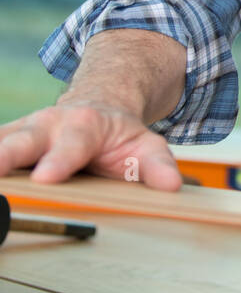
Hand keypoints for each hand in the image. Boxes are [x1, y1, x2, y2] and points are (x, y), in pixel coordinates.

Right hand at [0, 99, 182, 189]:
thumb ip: (157, 166)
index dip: (58, 161)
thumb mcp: (145, 146)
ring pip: (2, 140)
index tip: (45, 179)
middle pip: (24, 139)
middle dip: (6, 155)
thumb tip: (171, 185)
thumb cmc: (119, 135)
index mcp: (85, 125)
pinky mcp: (9, 140)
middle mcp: (49, 124)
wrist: (98, 108)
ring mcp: (25, 130)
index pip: (72, 145)